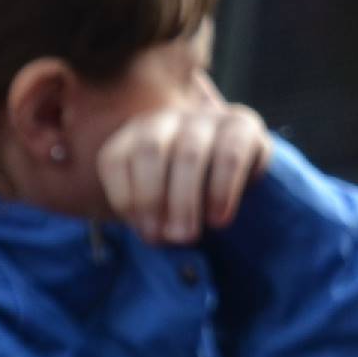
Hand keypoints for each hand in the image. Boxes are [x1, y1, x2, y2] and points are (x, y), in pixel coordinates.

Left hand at [95, 96, 271, 246]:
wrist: (234, 172)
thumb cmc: (182, 191)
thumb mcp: (156, 201)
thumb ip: (147, 213)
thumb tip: (156, 235)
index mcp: (133, 135)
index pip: (115, 159)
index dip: (124, 199)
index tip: (142, 230)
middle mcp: (165, 120)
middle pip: (150, 151)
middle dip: (152, 199)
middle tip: (164, 238)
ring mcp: (203, 118)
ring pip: (189, 155)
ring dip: (184, 201)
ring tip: (187, 236)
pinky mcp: (242, 124)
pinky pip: (229, 157)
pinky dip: (220, 192)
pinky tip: (217, 219)